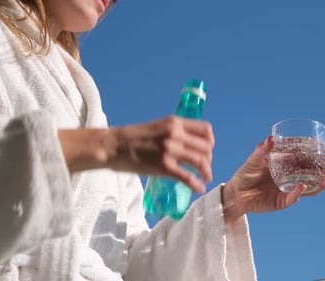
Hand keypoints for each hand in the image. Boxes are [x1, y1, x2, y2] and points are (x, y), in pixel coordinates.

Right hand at [59, 115, 213, 192]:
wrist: (113, 145)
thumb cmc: (133, 137)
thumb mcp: (157, 126)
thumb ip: (174, 131)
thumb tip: (187, 143)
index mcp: (174, 122)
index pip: (205, 129)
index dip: (210, 142)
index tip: (208, 150)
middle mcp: (175, 134)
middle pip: (206, 147)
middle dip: (208, 159)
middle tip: (204, 167)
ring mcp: (170, 150)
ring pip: (200, 161)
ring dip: (206, 171)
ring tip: (205, 178)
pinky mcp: (164, 166)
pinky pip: (188, 177)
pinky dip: (196, 184)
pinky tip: (199, 188)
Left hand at [223, 136, 324, 222]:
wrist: (235, 193)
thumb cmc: (245, 174)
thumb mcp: (254, 160)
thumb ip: (262, 150)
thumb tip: (272, 138)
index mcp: (287, 167)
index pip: (307, 162)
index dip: (318, 157)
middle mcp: (291, 179)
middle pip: (313, 174)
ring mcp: (288, 191)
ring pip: (310, 188)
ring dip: (321, 182)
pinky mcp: (281, 202)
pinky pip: (292, 198)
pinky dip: (298, 192)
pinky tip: (304, 185)